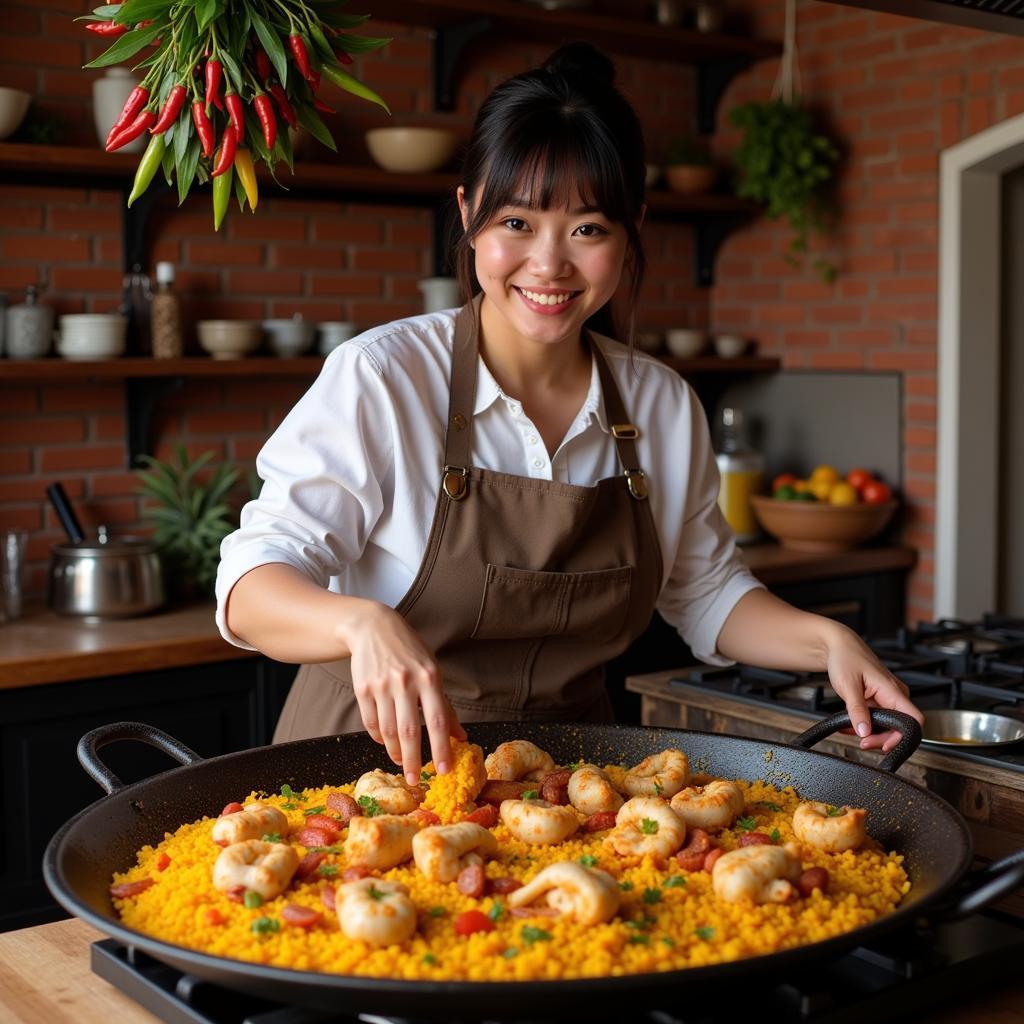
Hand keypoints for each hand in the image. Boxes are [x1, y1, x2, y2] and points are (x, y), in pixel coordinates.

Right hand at [342, 602, 465, 783]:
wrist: (373, 628)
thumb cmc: (409, 651)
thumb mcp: (432, 671)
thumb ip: (445, 704)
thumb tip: (460, 736)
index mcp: (429, 677)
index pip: (437, 721)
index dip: (441, 748)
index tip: (444, 770)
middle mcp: (406, 682)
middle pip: (409, 731)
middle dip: (413, 760)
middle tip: (416, 780)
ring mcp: (382, 685)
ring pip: (388, 731)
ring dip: (395, 752)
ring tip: (402, 762)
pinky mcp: (362, 689)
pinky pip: (371, 722)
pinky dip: (379, 737)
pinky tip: (386, 741)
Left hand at [824, 626, 923, 752]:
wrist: (838, 645)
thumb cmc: (845, 657)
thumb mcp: (848, 685)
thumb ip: (856, 710)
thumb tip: (864, 732)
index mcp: (892, 690)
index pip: (914, 720)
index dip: (903, 737)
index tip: (884, 745)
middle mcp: (895, 694)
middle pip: (900, 727)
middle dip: (882, 738)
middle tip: (862, 743)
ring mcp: (887, 697)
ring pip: (888, 724)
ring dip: (872, 733)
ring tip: (852, 733)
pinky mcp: (879, 699)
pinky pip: (878, 717)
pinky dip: (865, 724)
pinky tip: (850, 726)